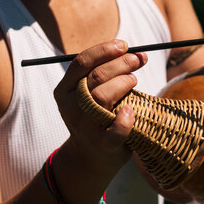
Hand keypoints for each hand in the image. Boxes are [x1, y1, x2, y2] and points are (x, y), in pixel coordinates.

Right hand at [54, 40, 147, 167]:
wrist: (90, 158)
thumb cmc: (96, 118)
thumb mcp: (88, 96)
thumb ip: (101, 76)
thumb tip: (132, 52)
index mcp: (64, 91)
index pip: (82, 62)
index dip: (105, 50)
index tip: (124, 45)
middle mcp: (70, 107)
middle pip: (96, 76)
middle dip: (122, 63)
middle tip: (139, 59)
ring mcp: (85, 127)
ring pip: (104, 96)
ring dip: (125, 83)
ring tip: (134, 81)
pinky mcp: (102, 144)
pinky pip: (116, 129)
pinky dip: (126, 119)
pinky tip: (130, 111)